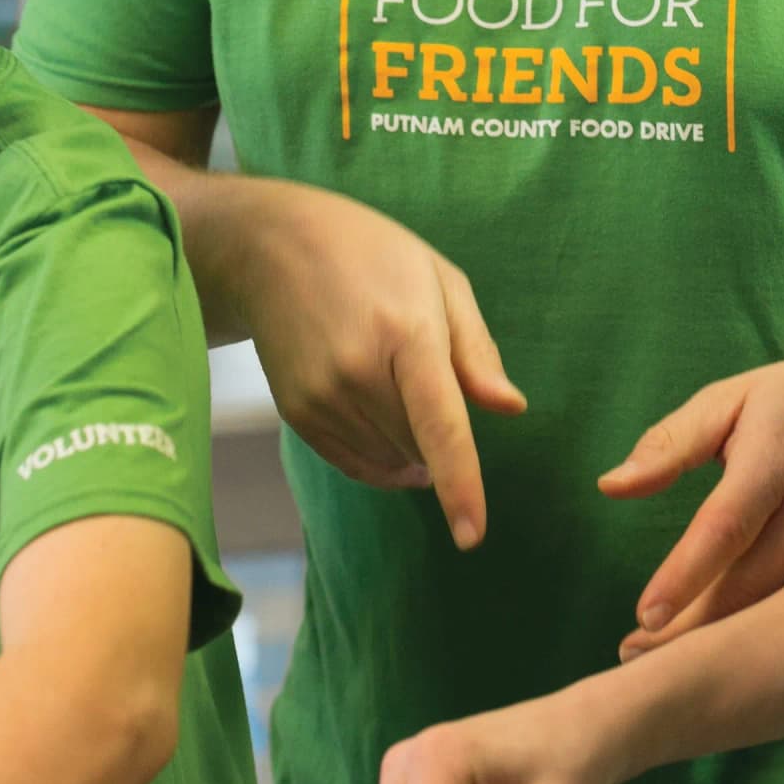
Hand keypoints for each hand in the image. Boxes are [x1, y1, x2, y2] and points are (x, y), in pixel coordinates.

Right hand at [222, 179, 524, 548]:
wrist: (273, 247)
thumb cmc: (373, 256)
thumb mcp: (440, 281)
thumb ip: (477, 351)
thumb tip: (511, 408)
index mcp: (406, 333)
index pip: (440, 426)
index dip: (460, 485)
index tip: (473, 536)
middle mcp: (357, 371)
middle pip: (419, 447)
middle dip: (437, 432)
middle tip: (426, 375)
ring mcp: (320, 396)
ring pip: (389, 460)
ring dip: (409, 445)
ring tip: (396, 383)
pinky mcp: (296, 412)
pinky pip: (354, 464)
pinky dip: (381, 459)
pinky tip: (384, 424)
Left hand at [602, 329, 783, 657]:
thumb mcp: (735, 397)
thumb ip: (671, 443)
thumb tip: (610, 486)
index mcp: (773, 464)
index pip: (725, 528)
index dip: (685, 575)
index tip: (644, 617)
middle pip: (750, 591)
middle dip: (689, 633)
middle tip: (630, 656)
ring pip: (783, 613)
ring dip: (727, 645)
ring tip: (665, 667)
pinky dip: (772, 638)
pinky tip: (733, 658)